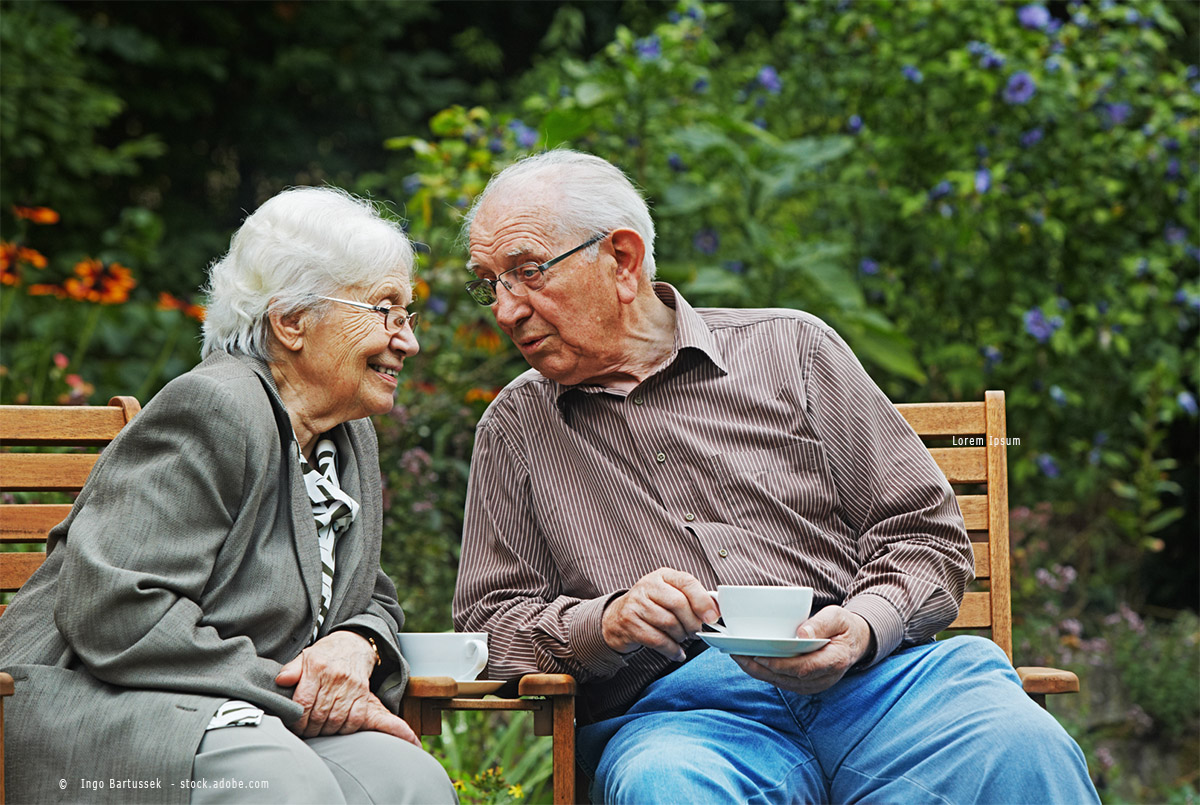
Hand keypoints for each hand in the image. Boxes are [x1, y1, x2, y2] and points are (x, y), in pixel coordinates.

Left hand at [274, 630, 417, 744]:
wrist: (353, 644)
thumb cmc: (325, 655)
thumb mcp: (305, 657)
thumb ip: (291, 670)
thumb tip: (280, 681)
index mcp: (317, 667)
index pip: (304, 702)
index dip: (298, 720)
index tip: (295, 726)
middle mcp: (335, 676)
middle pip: (319, 714)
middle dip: (310, 729)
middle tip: (306, 731)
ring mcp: (351, 685)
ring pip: (336, 719)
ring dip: (325, 731)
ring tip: (319, 731)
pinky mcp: (363, 692)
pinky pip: (355, 718)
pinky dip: (345, 729)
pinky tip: (337, 728)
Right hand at [601, 568, 718, 661]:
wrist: (617, 618)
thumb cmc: (651, 606)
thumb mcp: (670, 594)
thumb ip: (691, 599)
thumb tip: (715, 611)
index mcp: (663, 575)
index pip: (687, 582)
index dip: (703, 601)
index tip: (713, 617)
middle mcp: (647, 586)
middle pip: (679, 604)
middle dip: (692, 623)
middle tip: (695, 632)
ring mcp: (636, 604)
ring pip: (669, 623)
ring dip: (681, 637)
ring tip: (682, 639)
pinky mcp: (629, 623)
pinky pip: (657, 640)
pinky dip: (672, 650)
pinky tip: (677, 652)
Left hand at [730, 606, 872, 694]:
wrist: (855, 642)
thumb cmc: (844, 626)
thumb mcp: (837, 616)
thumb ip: (820, 624)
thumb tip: (801, 634)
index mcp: (835, 660)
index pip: (804, 667)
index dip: (780, 664)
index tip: (759, 655)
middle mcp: (825, 678)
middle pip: (788, 677)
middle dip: (761, 667)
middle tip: (738, 654)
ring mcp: (815, 684)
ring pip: (782, 682)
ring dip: (759, 672)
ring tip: (738, 656)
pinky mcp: (806, 685)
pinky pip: (782, 682)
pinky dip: (765, 673)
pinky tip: (750, 662)